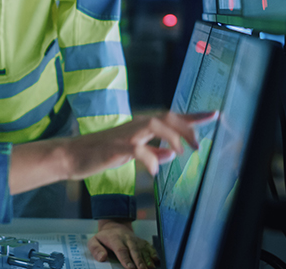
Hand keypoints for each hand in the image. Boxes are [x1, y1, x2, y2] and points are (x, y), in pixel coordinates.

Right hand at [9, 110, 216, 194]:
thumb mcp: (130, 153)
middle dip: (187, 126)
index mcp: (139, 127)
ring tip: (182, 152)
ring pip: (153, 125)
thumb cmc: (99, 154)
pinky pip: (137, 150)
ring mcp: (125, 135)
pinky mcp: (115, 147)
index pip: (170, 117)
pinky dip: (150, 159)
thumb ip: (151, 151)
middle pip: (166, 117)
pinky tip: (155, 171)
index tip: (214, 115)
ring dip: (171, 137)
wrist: (72, 155)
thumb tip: (171, 154)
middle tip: (200, 143)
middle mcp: (134, 126)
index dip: (193, 116)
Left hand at [87, 219, 158, 268]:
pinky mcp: (142, 242)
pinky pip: (149, 247)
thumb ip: (95, 249)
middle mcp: (127, 239)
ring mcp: (135, 240)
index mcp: (115, 239)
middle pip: (134, 250)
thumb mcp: (94, 241)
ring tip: (150, 268)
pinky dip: (153, 253)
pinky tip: (156, 261)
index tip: (130, 268)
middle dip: (139, 261)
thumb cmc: (104, 238)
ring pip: (142, 250)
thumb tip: (102, 257)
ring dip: (147, 259)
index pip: (121, 250)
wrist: (115, 226)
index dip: (126, 259)